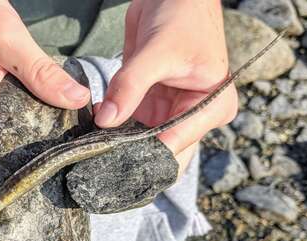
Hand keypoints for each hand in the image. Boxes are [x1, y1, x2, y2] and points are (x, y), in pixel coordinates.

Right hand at [0, 0, 89, 196]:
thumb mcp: (7, 38)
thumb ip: (41, 72)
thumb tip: (79, 101)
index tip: (29, 190)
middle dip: (23, 175)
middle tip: (64, 173)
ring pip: (7, 144)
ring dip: (34, 150)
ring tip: (71, 153)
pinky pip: (17, 119)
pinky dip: (38, 125)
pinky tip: (65, 120)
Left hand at [94, 0, 237, 171]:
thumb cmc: (182, 15)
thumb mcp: (156, 52)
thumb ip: (130, 87)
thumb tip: (106, 121)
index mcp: (213, 106)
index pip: (176, 143)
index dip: (144, 155)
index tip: (111, 159)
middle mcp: (196, 113)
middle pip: (163, 148)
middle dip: (133, 154)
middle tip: (99, 158)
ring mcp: (173, 110)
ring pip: (145, 139)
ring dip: (121, 141)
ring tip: (94, 146)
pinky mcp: (154, 102)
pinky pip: (133, 122)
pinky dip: (116, 125)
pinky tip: (96, 127)